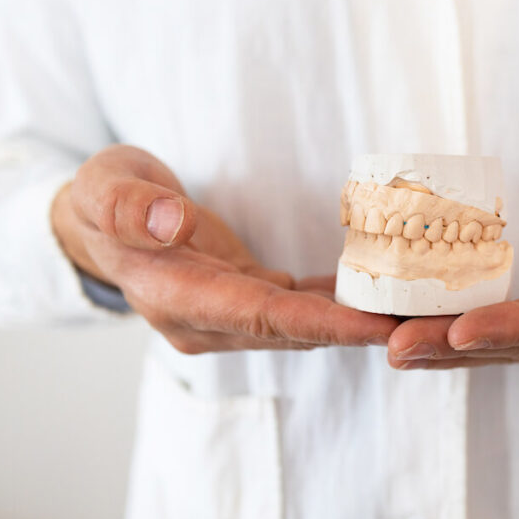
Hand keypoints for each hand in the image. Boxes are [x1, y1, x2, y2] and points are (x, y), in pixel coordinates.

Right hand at [51, 144, 397, 352]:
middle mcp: (206, 318)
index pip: (258, 316)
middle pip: (293, 329)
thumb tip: (171, 222)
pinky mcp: (244, 297)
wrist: (94, 227)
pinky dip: (339, 303)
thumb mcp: (103, 188)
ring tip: (419, 313)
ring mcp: (227, 314)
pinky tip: (383, 293)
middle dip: (358, 329)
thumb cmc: (100, 201)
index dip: (319, 322)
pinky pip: (299, 305)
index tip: (375, 327)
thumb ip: (130, 207)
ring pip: (302, 323)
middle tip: (423, 323)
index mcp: (174, 296)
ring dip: (357, 321)